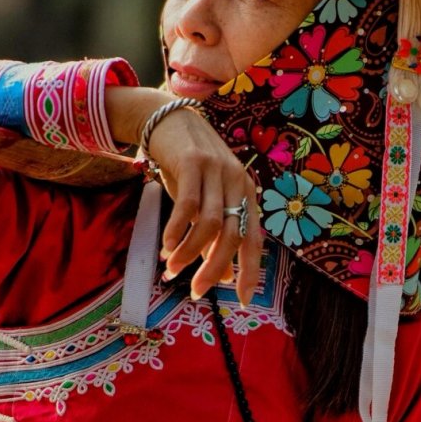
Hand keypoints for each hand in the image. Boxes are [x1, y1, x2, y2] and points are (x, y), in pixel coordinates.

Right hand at [146, 104, 262, 305]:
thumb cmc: (187, 168)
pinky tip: (166, 246)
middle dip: (214, 269)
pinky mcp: (193, 162)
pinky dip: (177, 229)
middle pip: (232, 235)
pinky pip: (187, 204)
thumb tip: (221, 277)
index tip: (245, 300)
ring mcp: (216, 170)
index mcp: (247, 194)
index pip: (254, 240)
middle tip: (196, 292)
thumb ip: (214, 236)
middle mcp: (238, 181)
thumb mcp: (204, 202)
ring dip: (190, 252)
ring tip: (172, 268)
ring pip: (210, 223)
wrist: (167, 120)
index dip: (251, 272)